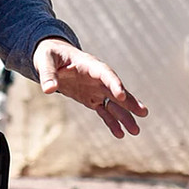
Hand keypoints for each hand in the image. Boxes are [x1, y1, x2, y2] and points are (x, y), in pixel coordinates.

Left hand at [34, 37, 148, 138]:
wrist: (51, 57)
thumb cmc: (49, 55)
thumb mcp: (45, 60)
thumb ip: (48, 74)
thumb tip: (49, 89)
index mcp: (89, 64)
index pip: (105, 73)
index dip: (114, 83)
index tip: (121, 95)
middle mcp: (96, 77)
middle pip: (116, 90)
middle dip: (129, 102)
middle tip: (143, 113)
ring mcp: (95, 89)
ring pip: (113, 104)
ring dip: (125, 116)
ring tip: (136, 131)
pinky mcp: (91, 98)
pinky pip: (104, 111)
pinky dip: (111, 122)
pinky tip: (120, 134)